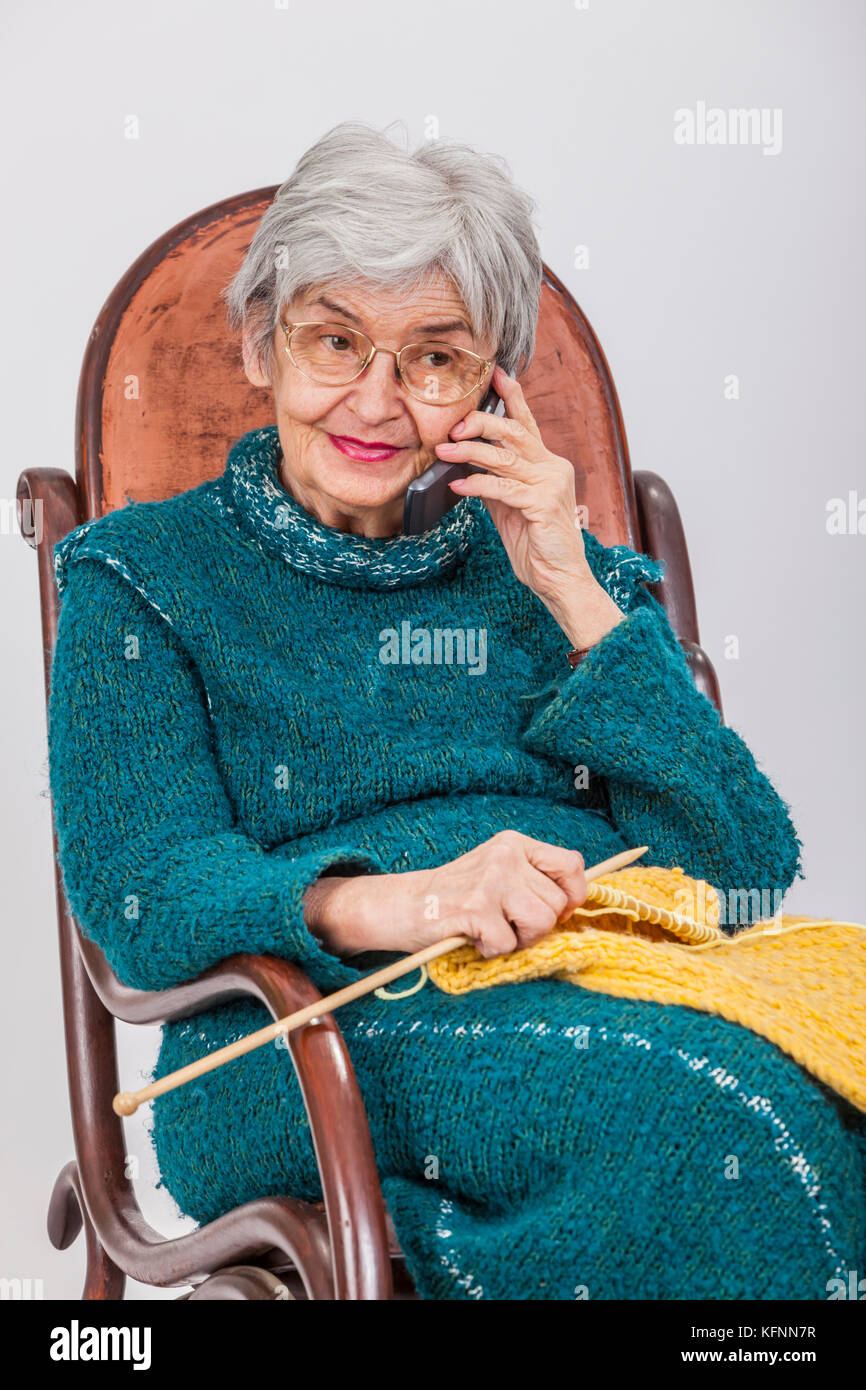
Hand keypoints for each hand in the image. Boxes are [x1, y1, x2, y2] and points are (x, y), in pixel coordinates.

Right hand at [304, 831, 587, 960]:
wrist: (403, 905)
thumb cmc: (456, 897)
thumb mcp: (498, 873)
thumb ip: (533, 881)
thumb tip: (577, 905)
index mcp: (513, 844)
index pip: (571, 864)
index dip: (573, 894)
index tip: (559, 912)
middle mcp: (505, 856)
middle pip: (556, 904)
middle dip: (537, 926)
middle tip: (506, 926)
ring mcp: (490, 880)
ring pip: (541, 923)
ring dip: (518, 940)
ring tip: (492, 932)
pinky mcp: (475, 907)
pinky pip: (508, 943)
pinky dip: (492, 951)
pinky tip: (473, 937)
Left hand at [437, 364, 626, 648]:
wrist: (559, 579)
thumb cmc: (535, 545)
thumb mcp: (510, 506)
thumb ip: (496, 481)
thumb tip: (466, 462)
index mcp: (547, 464)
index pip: (528, 423)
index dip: (512, 396)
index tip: (497, 374)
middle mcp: (553, 468)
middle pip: (516, 431)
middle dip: (482, 421)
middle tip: (453, 424)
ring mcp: (551, 485)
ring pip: (507, 456)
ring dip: (471, 451)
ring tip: (444, 450)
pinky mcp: (543, 506)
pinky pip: (504, 488)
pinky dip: (478, 485)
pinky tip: (458, 486)